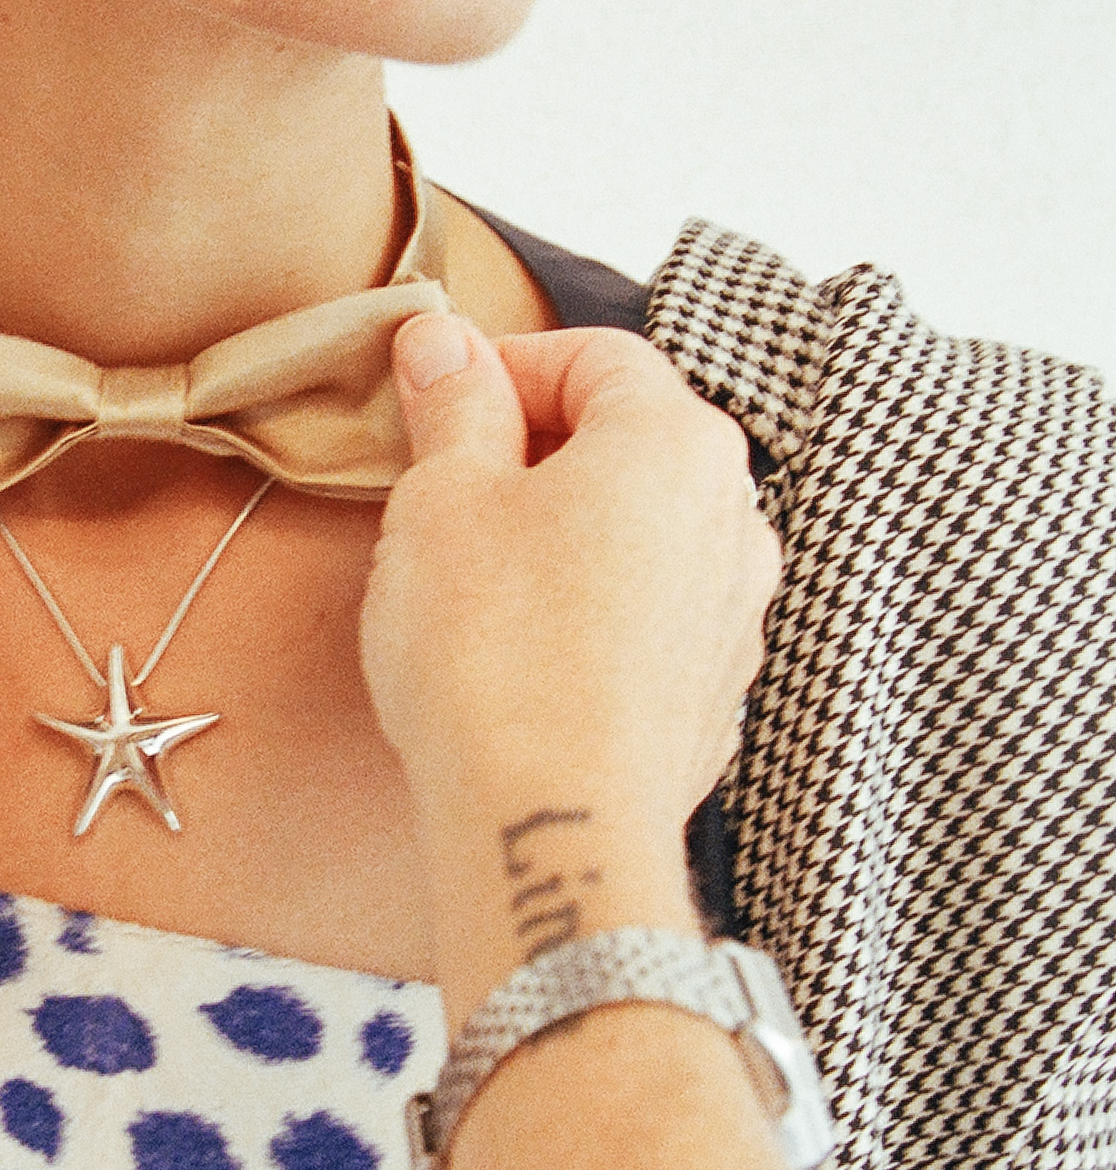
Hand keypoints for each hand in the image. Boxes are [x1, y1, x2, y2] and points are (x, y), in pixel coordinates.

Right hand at [362, 313, 777, 912]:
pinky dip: (590, 604)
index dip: (504, 364)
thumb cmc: (493, 649)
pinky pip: (650, 613)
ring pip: (642, 530)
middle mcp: (735, 517)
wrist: (549, 828)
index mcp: (678, 442)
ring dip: (563, 528)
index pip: (595, 355)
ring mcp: (736, 614)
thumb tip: (444, 341)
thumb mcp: (443, 498)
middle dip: (533, 447)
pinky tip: (519, 647)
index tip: (434, 396)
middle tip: (440, 483)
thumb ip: (453, 405)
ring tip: (473, 574)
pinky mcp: (714, 695)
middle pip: (630, 440)